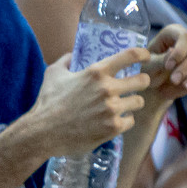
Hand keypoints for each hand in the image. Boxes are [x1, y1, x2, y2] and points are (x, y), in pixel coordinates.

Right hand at [27, 44, 150, 156]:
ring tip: (120, 107)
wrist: (41, 133)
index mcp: (96, 72)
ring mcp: (112, 109)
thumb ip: (66, 60)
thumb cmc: (46, 103)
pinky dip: (123, 121)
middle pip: (142, 80)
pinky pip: (130, 121)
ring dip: (131, 104)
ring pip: (138, 102)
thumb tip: (73, 55)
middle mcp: (107, 89)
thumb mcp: (52, 74)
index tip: (145, 57)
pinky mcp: (113, 127)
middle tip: (132, 88)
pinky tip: (111, 122)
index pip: (130, 55)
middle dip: (139, 83)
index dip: (143, 54)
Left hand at [138, 23, 186, 105]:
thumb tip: (173, 51)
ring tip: (185, 87)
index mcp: (174, 33)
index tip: (168, 66)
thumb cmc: (149, 71)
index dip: (180, 51)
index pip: (185, 36)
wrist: (155, 86)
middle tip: (174, 80)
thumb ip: (159, 60)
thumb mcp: (148, 66)